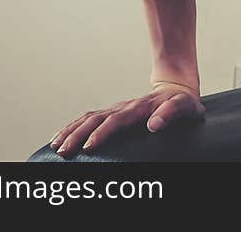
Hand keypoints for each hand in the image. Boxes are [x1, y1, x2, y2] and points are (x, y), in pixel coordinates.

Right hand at [49, 81, 204, 156]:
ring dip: (71, 130)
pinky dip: (72, 126)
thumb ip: (170, 113)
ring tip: (56, 146)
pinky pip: (88, 118)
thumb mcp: (184, 107)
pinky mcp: (112, 113)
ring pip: (88, 118)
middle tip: (64, 151)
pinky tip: (60, 136)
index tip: (89, 147)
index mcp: (139, 108)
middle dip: (77, 134)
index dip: (102, 133)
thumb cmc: (181, 103)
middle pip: (96, 119)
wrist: (176, 88)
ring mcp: (116, 109)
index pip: (116, 120)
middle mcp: (123, 107)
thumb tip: (154, 125)